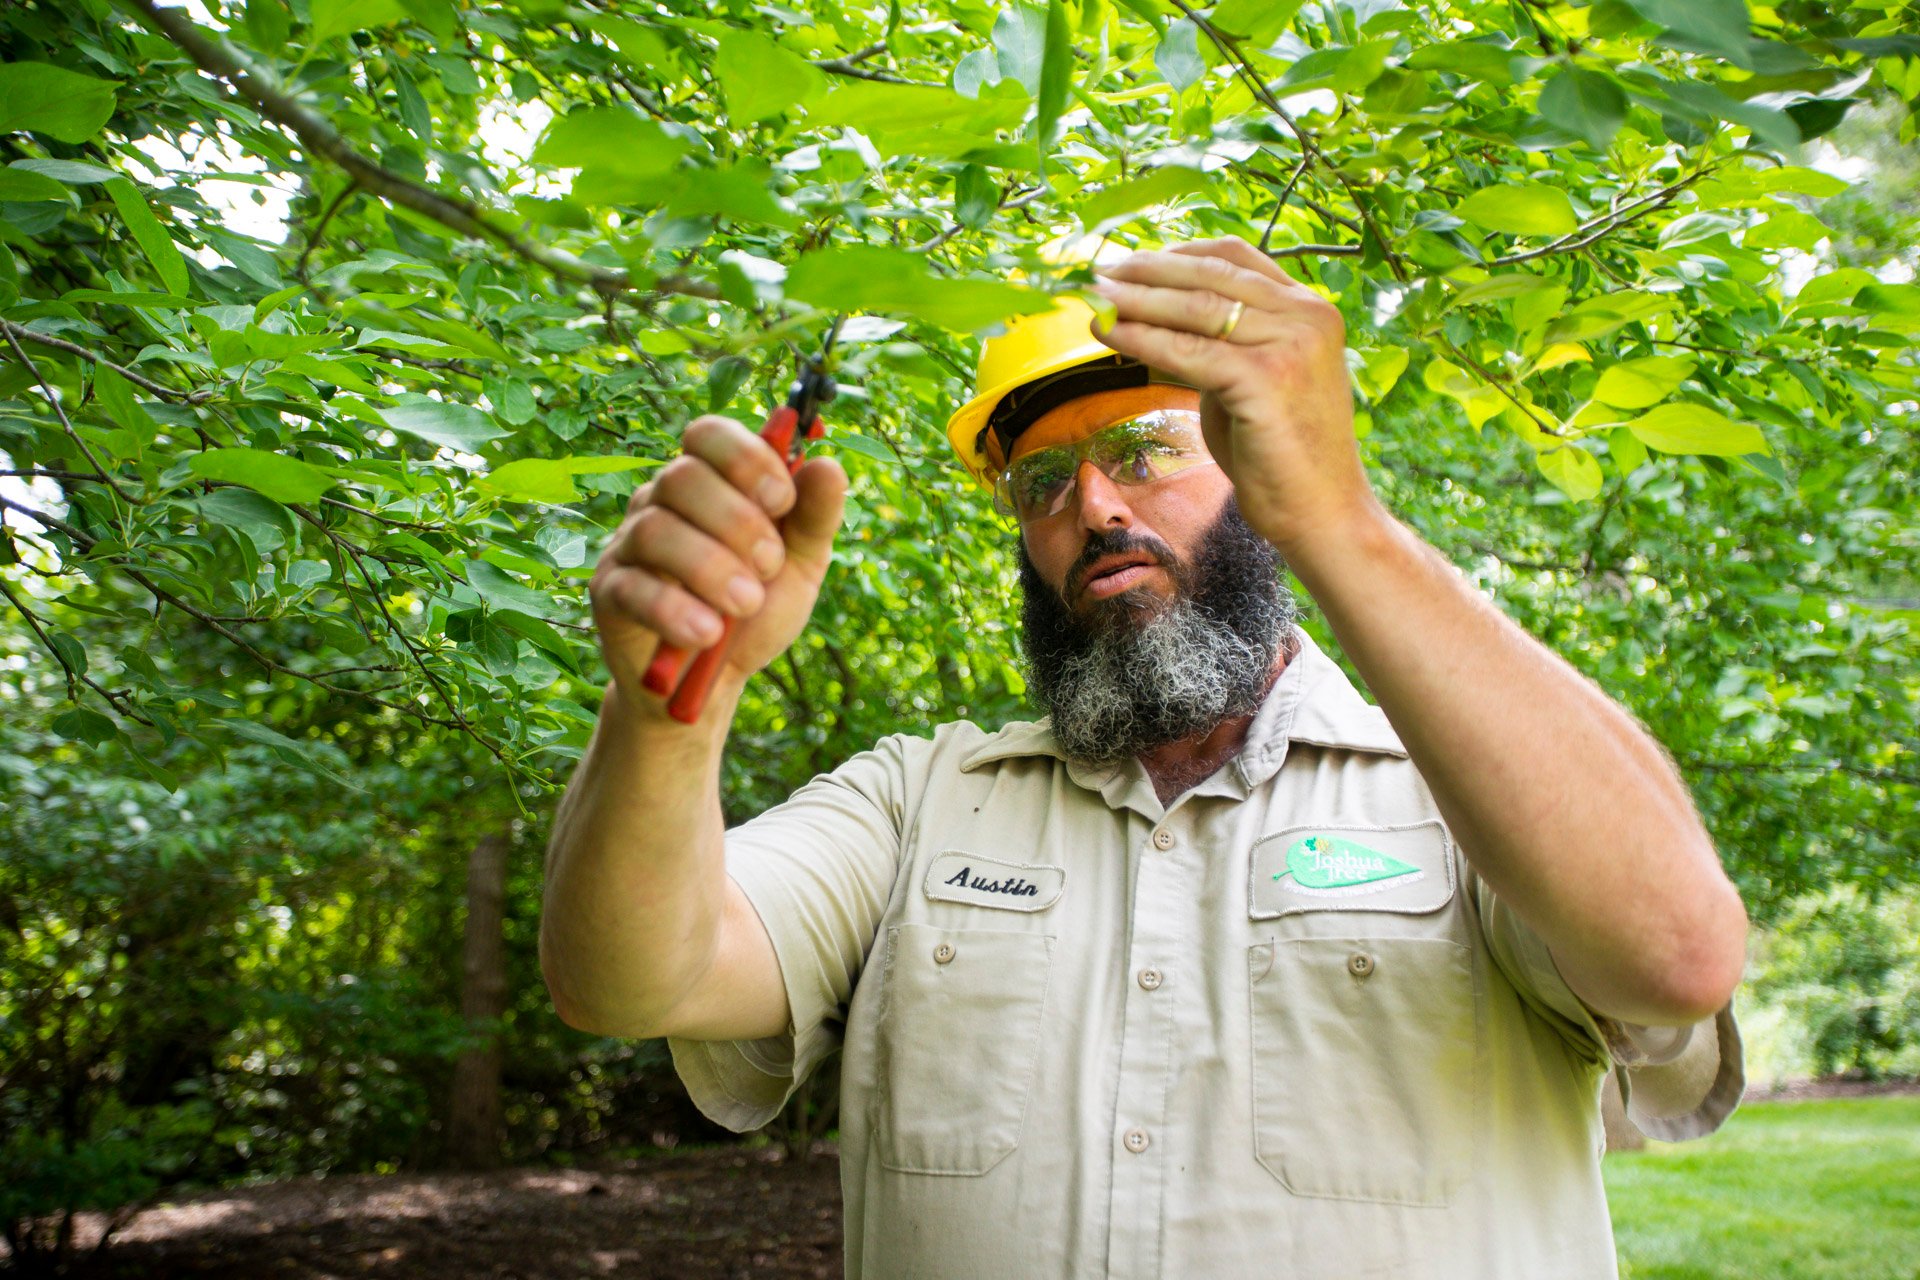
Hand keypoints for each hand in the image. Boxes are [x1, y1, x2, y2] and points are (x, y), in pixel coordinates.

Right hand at [590, 415, 846, 712]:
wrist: (714, 681)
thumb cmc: (755, 610)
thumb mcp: (799, 564)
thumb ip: (814, 516)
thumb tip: (827, 465)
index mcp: (709, 482)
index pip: (708, 434)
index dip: (745, 457)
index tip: (782, 501)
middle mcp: (661, 502)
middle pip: (681, 477)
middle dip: (737, 521)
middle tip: (770, 566)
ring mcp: (629, 545)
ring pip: (656, 530)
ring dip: (710, 568)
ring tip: (745, 604)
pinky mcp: (610, 593)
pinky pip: (633, 587)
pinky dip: (675, 609)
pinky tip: (708, 634)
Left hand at [1088, 237, 1375, 557]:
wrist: (1321, 512)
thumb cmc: (1280, 453)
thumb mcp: (1253, 379)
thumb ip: (1220, 343)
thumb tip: (1154, 316)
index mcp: (1309, 308)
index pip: (1234, 257)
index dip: (1175, 253)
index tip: (1129, 261)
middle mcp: (1307, 316)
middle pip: (1211, 274)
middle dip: (1147, 270)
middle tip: (1098, 272)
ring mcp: (1291, 344)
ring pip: (1196, 307)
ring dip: (1136, 299)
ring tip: (1094, 297)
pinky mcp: (1266, 380)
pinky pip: (1189, 351)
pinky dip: (1142, 339)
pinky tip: (1108, 334)